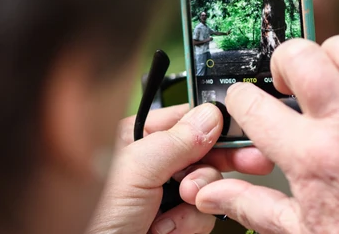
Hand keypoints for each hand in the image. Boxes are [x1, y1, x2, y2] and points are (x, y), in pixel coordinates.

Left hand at [87, 104, 273, 233]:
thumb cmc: (95, 220)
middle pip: (207, 153)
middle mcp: (155, 162)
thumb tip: (210, 117)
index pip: (190, 119)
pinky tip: (164, 230)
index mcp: (139, 137)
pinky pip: (205, 215)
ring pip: (210, 187)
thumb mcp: (134, 173)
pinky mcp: (177, 220)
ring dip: (193, 205)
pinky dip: (187, 226)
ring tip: (165, 217)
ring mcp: (167, 192)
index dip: (217, 128)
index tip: (243, 138)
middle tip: (201, 186)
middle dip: (205, 174)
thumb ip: (174, 142)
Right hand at [195, 31, 338, 233]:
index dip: (239, 100)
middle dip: (282, 65)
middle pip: (298, 56)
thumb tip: (207, 194)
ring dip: (329, 55)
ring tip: (328, 76)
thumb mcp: (300, 230)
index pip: (251, 103)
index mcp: (309, 156)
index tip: (246, 105)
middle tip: (287, 86)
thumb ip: (250, 204)